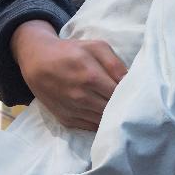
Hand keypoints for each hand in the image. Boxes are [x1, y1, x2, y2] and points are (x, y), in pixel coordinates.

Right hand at [11, 20, 126, 129]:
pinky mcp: (66, 119)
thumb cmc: (71, 51)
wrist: (37, 61)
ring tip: (121, 109)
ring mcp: (72, 110)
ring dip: (113, 117)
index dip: (131, 94)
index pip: (119, 94)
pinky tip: (107, 115)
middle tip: (132, 102)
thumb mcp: (96, 47)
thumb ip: (115, 64)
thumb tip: (130, 81)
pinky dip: (101, 123)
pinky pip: (91, 127)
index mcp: (91, 77)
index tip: (138, 92)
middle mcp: (80, 97)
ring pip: (103, 121)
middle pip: (112, 110)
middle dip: (124, 107)